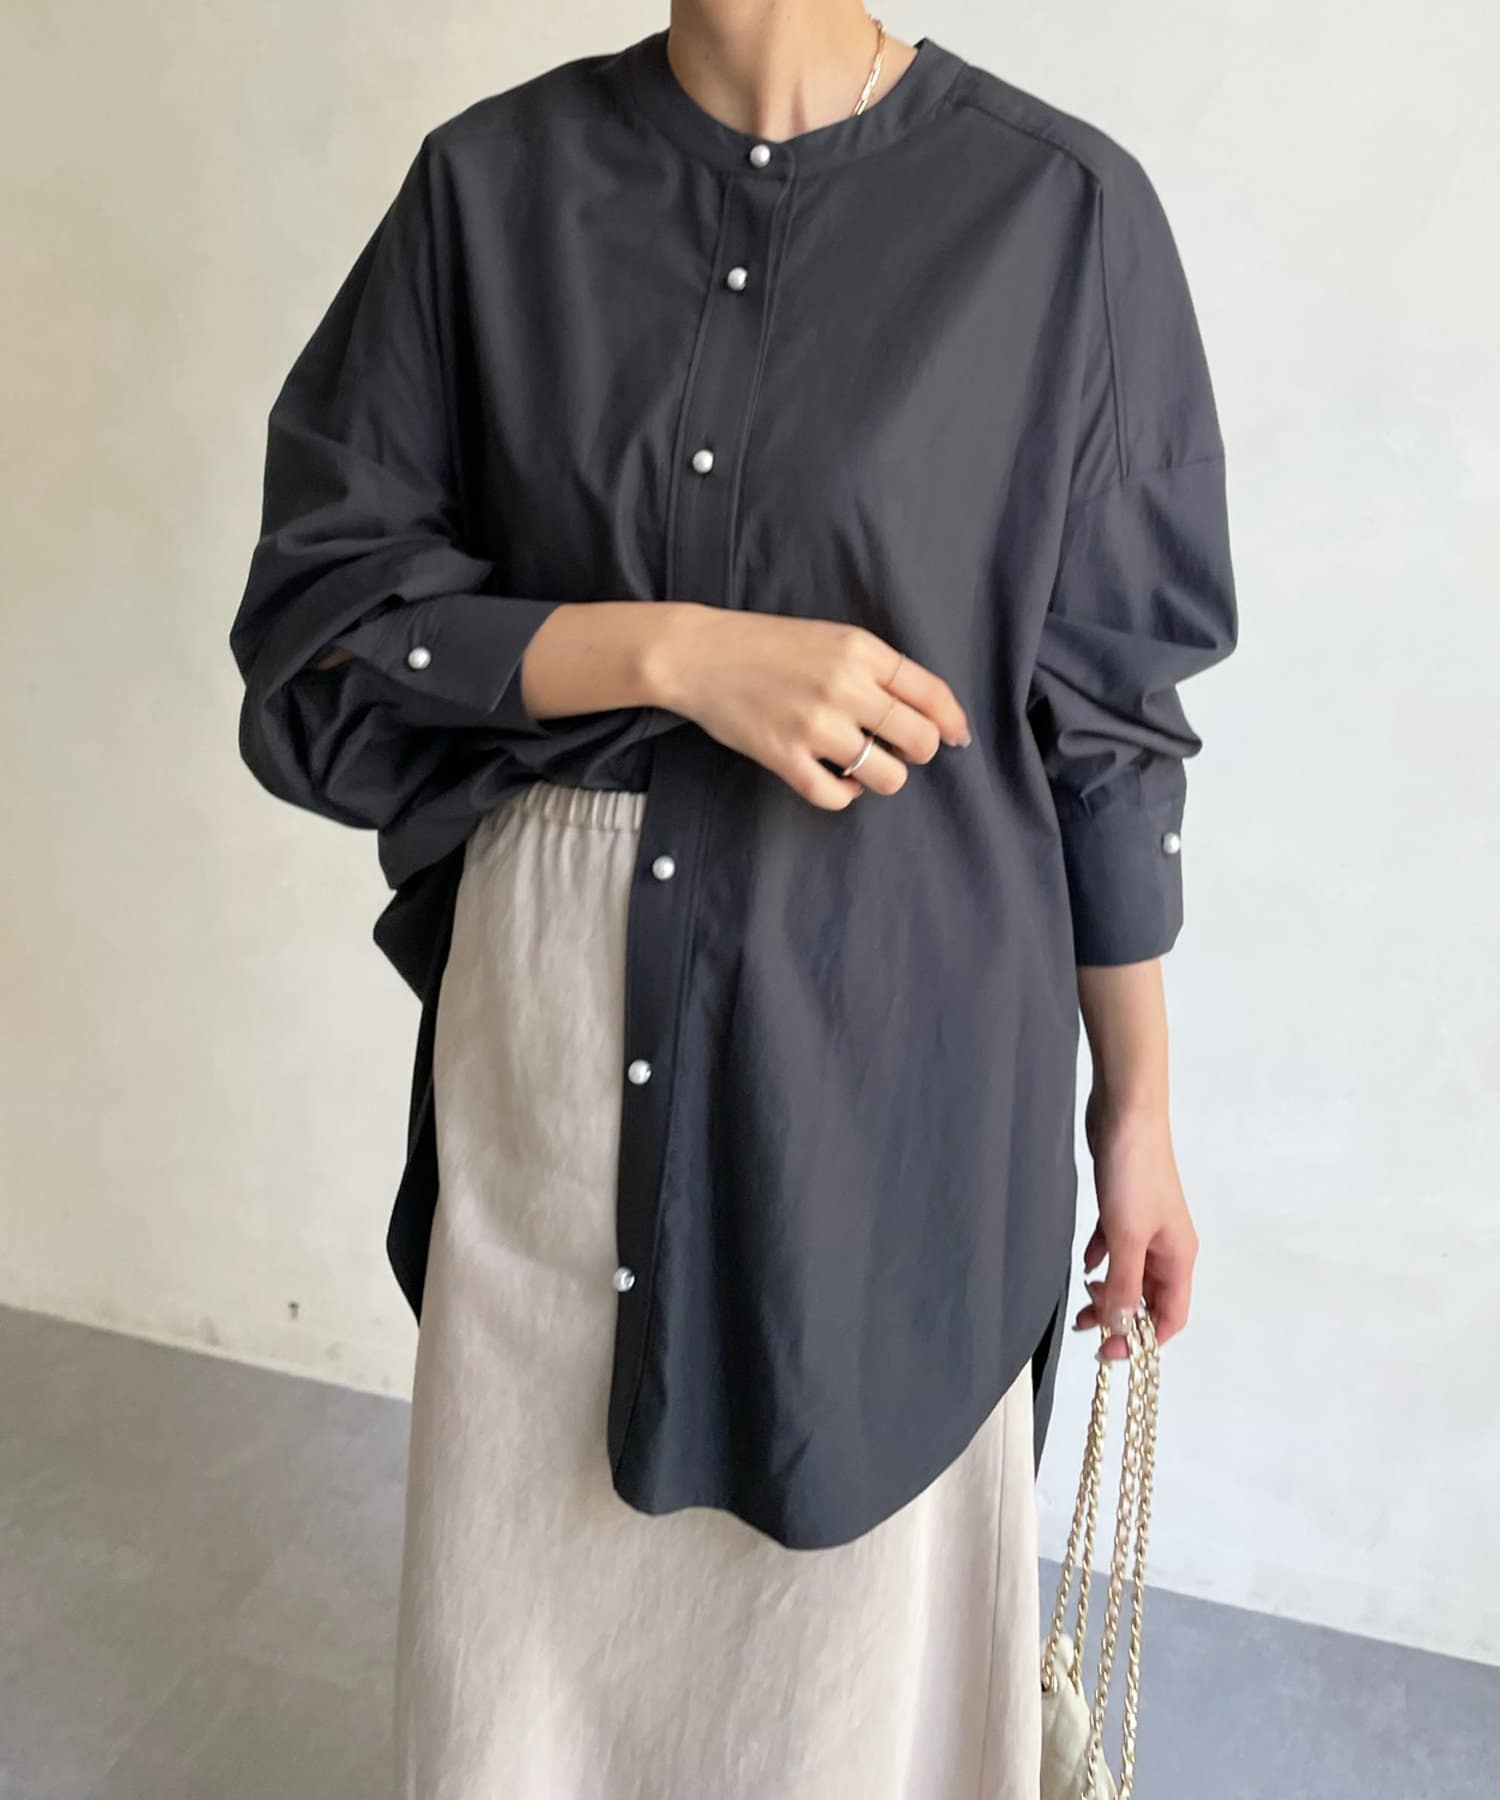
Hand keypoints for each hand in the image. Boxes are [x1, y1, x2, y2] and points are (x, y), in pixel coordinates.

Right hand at [650, 604, 970, 808]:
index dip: (951, 722)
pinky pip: (838, 797)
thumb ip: (876, 669)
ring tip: (862, 763)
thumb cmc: (766, 646)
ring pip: (887, 776)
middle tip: (897, 748)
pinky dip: (845, 794)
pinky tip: (836, 778)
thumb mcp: (830, 638)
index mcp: (861, 650)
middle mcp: (845, 687)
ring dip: (882, 776)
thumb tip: (928, 715)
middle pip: (920, 741)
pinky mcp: (785, 757)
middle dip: (918, 751)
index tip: (956, 737)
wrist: (698, 655)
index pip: (931, 694)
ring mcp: (816, 725)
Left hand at [1072, 1095, 1197, 1361]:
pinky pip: (1114, 1245)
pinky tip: (1084, 1262)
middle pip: (1148, 1297)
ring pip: (1129, 1273)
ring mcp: (1145, 1225)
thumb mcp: (1127, 1237)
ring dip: (1108, 1290)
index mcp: (1178, 1256)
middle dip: (1120, 1316)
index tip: (1109, 1349)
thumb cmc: (1134, 1173)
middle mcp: (1167, 1245)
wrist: (1124, 1113)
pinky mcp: (1123, 1207)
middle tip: (1086, 1325)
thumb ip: (1124, 1285)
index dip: (1143, 1339)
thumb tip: (1121, 1331)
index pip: (1171, 1315)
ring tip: (1081, 1301)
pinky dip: (1100, 1258)